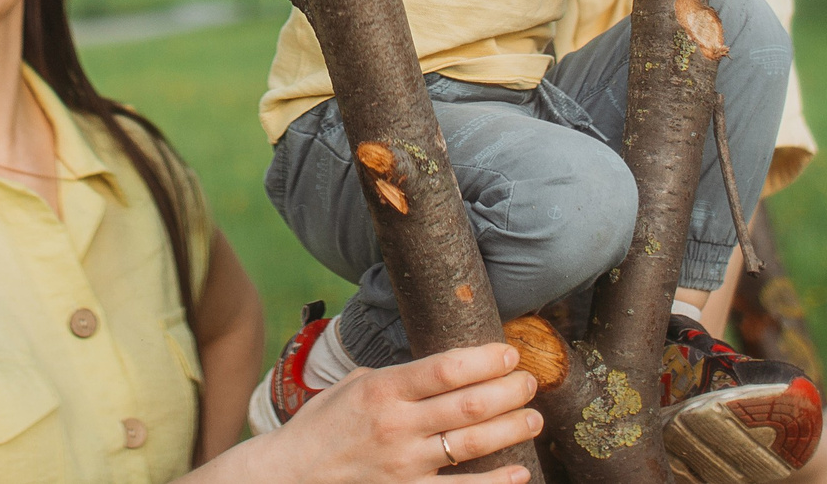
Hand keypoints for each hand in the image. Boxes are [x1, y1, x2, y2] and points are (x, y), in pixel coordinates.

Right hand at [257, 342, 540, 483]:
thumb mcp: (355, 384)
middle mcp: (397, 425)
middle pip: (468, 404)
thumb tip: (447, 365)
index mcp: (383, 388)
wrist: (293, 474)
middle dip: (509, 391)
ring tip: (533, 418)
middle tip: (530, 382)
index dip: (486, 360)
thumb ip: (400, 376)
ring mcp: (404, 464)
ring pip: (472, 444)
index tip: (510, 354)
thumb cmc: (325, 424)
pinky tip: (520, 473)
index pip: (446, 368)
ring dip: (511, 429)